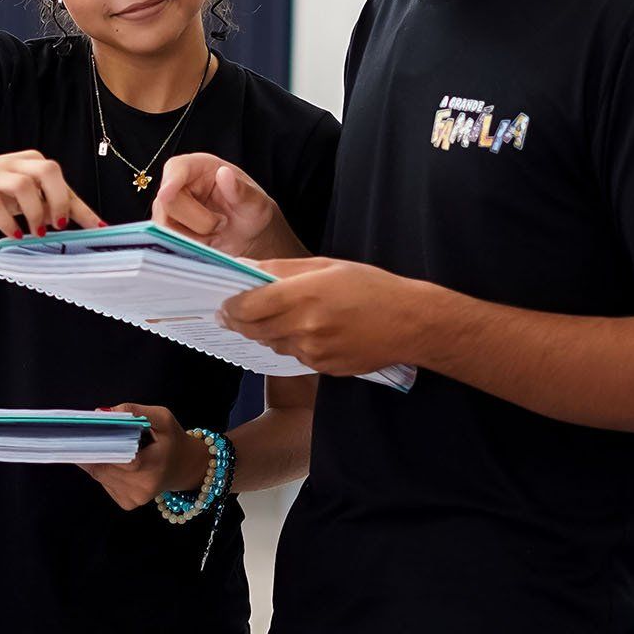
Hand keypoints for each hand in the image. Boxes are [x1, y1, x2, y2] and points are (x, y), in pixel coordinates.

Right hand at [0, 150, 104, 238]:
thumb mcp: (18, 189)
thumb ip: (43, 200)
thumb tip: (71, 221)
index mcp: (30, 162)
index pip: (62, 182)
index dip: (82, 207)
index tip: (99, 227)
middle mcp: (14, 165)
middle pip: (47, 171)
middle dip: (59, 199)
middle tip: (59, 225)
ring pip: (23, 186)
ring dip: (34, 213)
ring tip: (35, 233)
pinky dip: (7, 222)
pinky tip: (12, 234)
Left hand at [78, 404, 212, 510]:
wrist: (184, 467)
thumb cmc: (173, 440)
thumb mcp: (162, 417)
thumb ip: (134, 411)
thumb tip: (103, 413)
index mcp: (153, 466)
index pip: (119, 456)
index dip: (100, 444)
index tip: (85, 431)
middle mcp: (142, 487)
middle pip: (104, 466)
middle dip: (92, 448)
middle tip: (83, 432)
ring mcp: (134, 498)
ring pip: (99, 475)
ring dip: (96, 458)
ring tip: (102, 443)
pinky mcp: (127, 503)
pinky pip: (104, 482)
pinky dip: (104, 469)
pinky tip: (115, 459)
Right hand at [151, 153, 294, 256]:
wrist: (247, 236)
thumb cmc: (250, 212)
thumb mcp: (256, 202)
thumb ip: (242, 190)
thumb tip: (224, 174)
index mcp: (199, 167)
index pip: (176, 168)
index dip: (170, 180)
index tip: (167, 195)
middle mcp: (180, 185)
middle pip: (168, 202)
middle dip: (199, 219)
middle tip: (222, 221)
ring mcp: (170, 208)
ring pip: (166, 224)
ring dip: (196, 234)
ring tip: (216, 229)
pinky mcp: (168, 229)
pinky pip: (168, 240)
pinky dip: (189, 244)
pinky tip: (206, 240)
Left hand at [219, 258, 429, 374]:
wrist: (410, 323)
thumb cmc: (371, 287)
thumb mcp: (326, 266)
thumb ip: (281, 269)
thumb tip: (245, 268)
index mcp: (304, 295)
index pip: (248, 306)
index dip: (230, 306)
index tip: (223, 303)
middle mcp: (305, 326)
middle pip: (252, 329)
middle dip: (237, 322)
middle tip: (229, 314)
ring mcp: (313, 351)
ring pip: (271, 344)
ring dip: (264, 332)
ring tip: (270, 318)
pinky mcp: (323, 367)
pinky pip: (293, 356)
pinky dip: (289, 344)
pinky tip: (303, 331)